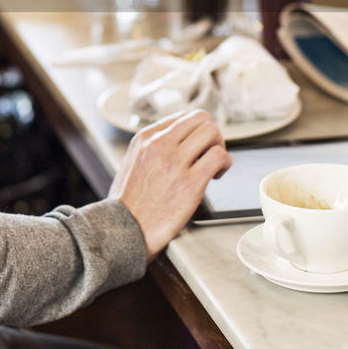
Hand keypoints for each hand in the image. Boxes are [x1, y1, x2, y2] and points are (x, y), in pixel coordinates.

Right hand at [109, 109, 230, 259]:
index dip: (196, 131)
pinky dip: (224, 163)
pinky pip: (218, 156)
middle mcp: (159, 145)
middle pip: (201, 118)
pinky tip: (216, 176)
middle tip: (210, 153)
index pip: (183, 116)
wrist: (123, 232)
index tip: (197, 147)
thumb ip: (153, 148)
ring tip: (214, 165)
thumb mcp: (133, 163)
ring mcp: (174, 163)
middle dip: (212, 134)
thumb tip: (180, 141)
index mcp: (144, 138)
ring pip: (212, 132)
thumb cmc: (129, 204)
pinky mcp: (189, 184)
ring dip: (220, 147)